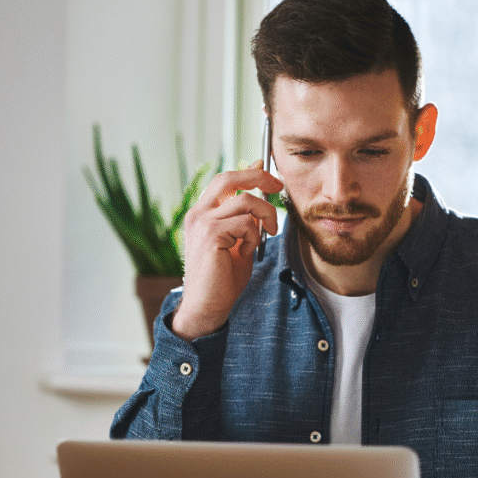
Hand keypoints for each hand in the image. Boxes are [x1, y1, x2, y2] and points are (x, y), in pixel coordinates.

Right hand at [171, 165, 283, 339]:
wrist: (208, 305)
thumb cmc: (223, 277)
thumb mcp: (238, 240)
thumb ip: (245, 217)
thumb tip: (259, 196)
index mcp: (203, 214)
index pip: (224, 180)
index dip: (248, 172)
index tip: (267, 173)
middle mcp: (198, 214)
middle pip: (229, 178)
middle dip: (259, 178)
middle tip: (278, 186)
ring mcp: (202, 222)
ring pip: (246, 201)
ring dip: (265, 217)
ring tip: (264, 236)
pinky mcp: (211, 234)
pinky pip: (246, 223)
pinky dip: (255, 236)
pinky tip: (247, 251)